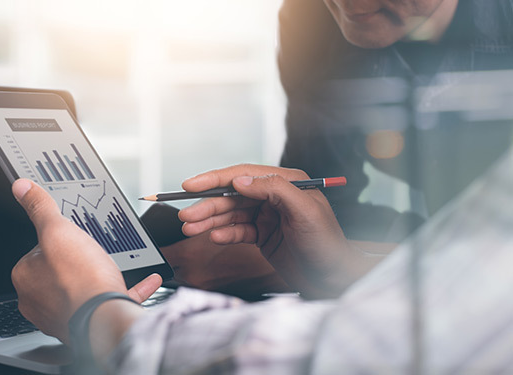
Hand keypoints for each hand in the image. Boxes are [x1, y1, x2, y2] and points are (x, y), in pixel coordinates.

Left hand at [10, 179, 161, 342]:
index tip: (70, 234)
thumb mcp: (58, 231)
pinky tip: (146, 280)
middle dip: (79, 259)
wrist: (106, 317)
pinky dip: (127, 289)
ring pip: (82, 287)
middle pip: (60, 269)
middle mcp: (38, 301)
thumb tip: (21, 188)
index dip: (56, 239)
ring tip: (114, 265)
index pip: (36, 251)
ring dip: (101, 275)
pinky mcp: (89, 323)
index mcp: (26, 279)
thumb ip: (40, 209)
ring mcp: (63, 315)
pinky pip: (108, 301)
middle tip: (94, 249)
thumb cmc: (80, 279)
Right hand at [179, 165, 356, 297]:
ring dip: (210, 220)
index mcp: (287, 183)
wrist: (332, 280)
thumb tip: (241, 180)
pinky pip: (238, 231)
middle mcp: (275, 196)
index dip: (215, 179)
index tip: (191, 185)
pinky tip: (213, 237)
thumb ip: (274, 190)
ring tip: (190, 228)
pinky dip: (224, 234)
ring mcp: (268, 216)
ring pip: (232, 214)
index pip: (245, 175)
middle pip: (233, 195)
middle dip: (208, 205)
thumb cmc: (326, 245)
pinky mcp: (263, 235)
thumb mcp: (304, 212)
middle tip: (186, 215)